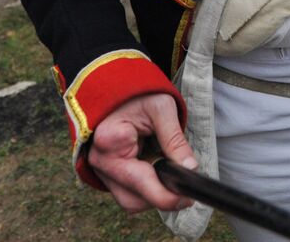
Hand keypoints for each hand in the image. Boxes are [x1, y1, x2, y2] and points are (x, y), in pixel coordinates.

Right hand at [88, 93, 197, 213]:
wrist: (115, 88)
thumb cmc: (136, 94)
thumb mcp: (161, 107)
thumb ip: (174, 139)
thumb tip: (190, 168)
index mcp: (110, 141)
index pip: (141, 181)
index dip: (167, 194)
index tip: (188, 196)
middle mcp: (100, 162)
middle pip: (134, 199)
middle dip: (162, 197)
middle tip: (187, 192)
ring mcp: (100, 171)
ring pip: (130, 201)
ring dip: (153, 195)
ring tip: (172, 177)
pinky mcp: (106, 175)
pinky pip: (127, 193)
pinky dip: (145, 190)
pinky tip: (158, 174)